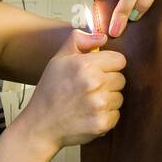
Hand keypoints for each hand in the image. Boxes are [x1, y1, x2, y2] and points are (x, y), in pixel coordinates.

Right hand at [20, 28, 125, 148]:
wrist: (40, 125)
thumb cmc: (50, 91)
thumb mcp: (58, 59)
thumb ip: (79, 41)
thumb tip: (102, 37)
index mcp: (85, 65)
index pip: (119, 60)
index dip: (109, 65)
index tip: (99, 71)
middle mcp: (94, 83)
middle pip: (121, 79)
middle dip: (108, 83)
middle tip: (89, 90)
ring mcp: (99, 105)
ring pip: (119, 97)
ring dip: (108, 100)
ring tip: (88, 103)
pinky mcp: (102, 123)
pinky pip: (116, 115)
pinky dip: (106, 117)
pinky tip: (89, 115)